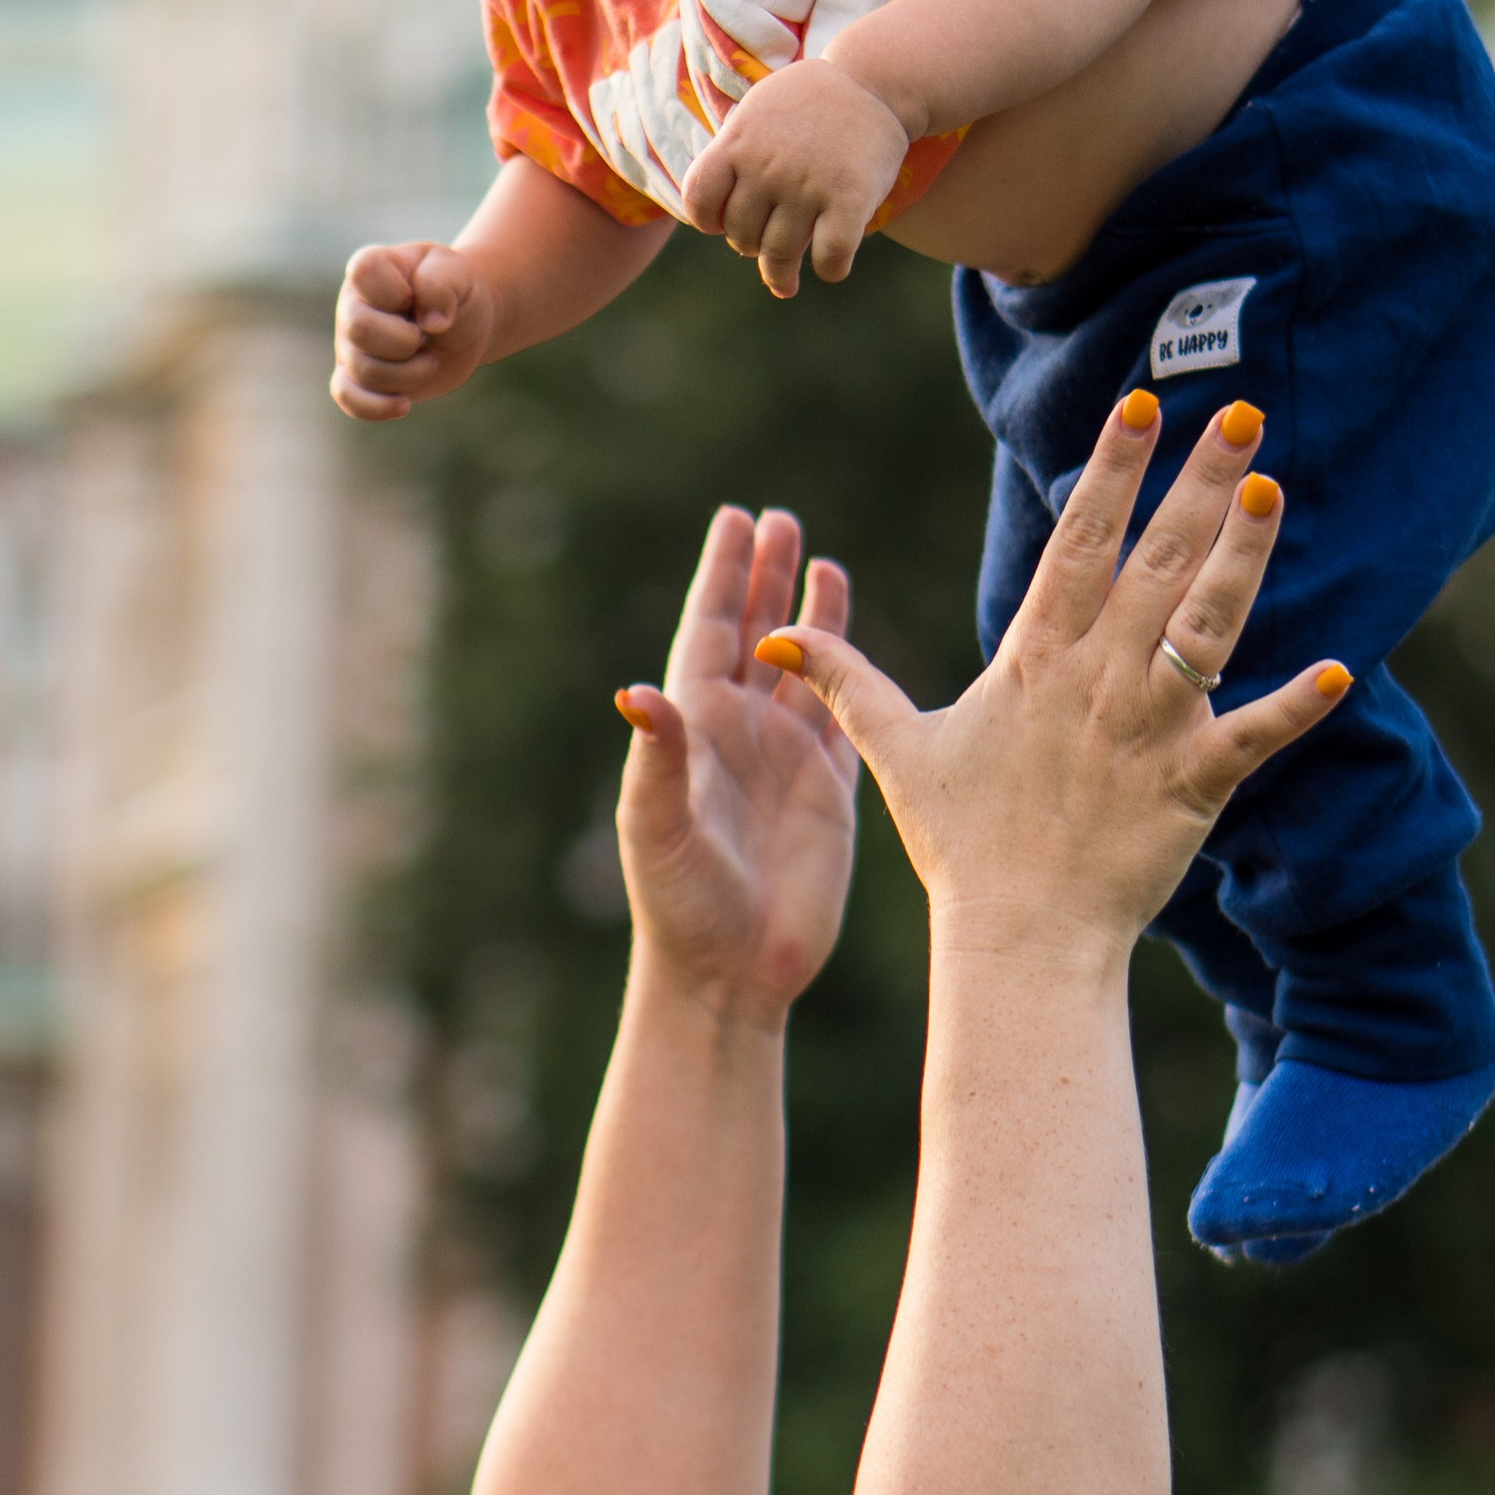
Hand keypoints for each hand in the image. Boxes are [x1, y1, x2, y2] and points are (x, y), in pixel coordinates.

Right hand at [332, 240, 496, 421]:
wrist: (463, 322)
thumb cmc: (454, 290)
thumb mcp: (458, 273)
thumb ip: (441, 285)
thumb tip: (431, 323)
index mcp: (371, 269)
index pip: (364, 273)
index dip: (397, 292)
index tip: (417, 296)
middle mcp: (352, 305)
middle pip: (360, 329)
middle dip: (405, 342)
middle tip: (427, 337)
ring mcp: (350, 344)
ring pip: (363, 371)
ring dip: (409, 374)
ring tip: (430, 361)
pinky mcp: (359, 377)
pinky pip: (347, 397)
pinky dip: (376, 407)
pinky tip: (405, 404)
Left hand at [612, 508, 858, 1021]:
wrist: (732, 976)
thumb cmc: (681, 908)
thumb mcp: (658, 830)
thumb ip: (655, 761)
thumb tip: (638, 693)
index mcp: (696, 732)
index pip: (709, 632)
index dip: (721, 577)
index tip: (735, 519)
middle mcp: (739, 736)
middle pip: (754, 634)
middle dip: (764, 576)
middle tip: (778, 519)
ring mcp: (785, 760)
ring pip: (801, 666)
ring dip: (808, 613)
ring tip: (820, 556)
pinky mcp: (829, 792)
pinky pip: (843, 713)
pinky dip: (850, 670)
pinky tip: (855, 635)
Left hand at [678, 70, 909, 297]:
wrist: (874, 82)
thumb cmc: (809, 104)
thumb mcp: (757, 112)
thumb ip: (733, 155)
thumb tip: (713, 213)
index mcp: (738, 142)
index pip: (699, 201)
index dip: (710, 221)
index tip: (723, 225)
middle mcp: (767, 166)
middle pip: (741, 236)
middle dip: (751, 247)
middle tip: (765, 247)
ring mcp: (807, 184)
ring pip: (780, 256)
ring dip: (781, 276)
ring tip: (784, 282)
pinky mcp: (849, 199)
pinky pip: (830, 258)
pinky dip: (830, 270)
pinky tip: (831, 267)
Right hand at [758, 397, 1347, 954]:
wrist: (1018, 940)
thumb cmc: (963, 847)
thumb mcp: (897, 751)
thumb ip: (845, 683)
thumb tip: (775, 640)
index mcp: (1036, 660)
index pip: (1078, 542)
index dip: (1112, 471)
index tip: (1144, 404)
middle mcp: (1098, 679)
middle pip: (1155, 561)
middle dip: (1198, 481)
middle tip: (1242, 411)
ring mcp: (1149, 728)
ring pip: (1207, 624)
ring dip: (1245, 553)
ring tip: (1275, 486)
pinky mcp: (1192, 785)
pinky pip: (1252, 737)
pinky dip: (1295, 707)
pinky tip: (1339, 670)